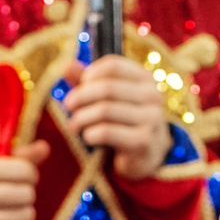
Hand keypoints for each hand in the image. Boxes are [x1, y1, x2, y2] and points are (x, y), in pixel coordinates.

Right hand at [0, 139, 48, 219]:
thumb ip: (17, 155)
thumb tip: (45, 147)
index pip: (24, 170)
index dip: (29, 172)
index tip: (24, 175)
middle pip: (27, 194)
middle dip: (27, 193)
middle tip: (18, 192)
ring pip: (24, 216)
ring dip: (24, 212)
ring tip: (13, 208)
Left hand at [63, 55, 172, 178]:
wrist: (147, 154)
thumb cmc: (124, 121)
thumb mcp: (109, 98)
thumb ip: (90, 82)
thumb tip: (66, 65)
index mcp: (145, 79)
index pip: (113, 65)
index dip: (91, 74)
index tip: (80, 85)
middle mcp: (152, 96)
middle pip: (107, 88)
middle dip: (81, 96)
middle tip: (69, 105)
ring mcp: (151, 119)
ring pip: (105, 110)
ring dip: (82, 117)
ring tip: (74, 124)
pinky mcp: (143, 141)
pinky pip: (107, 132)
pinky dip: (91, 133)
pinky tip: (87, 136)